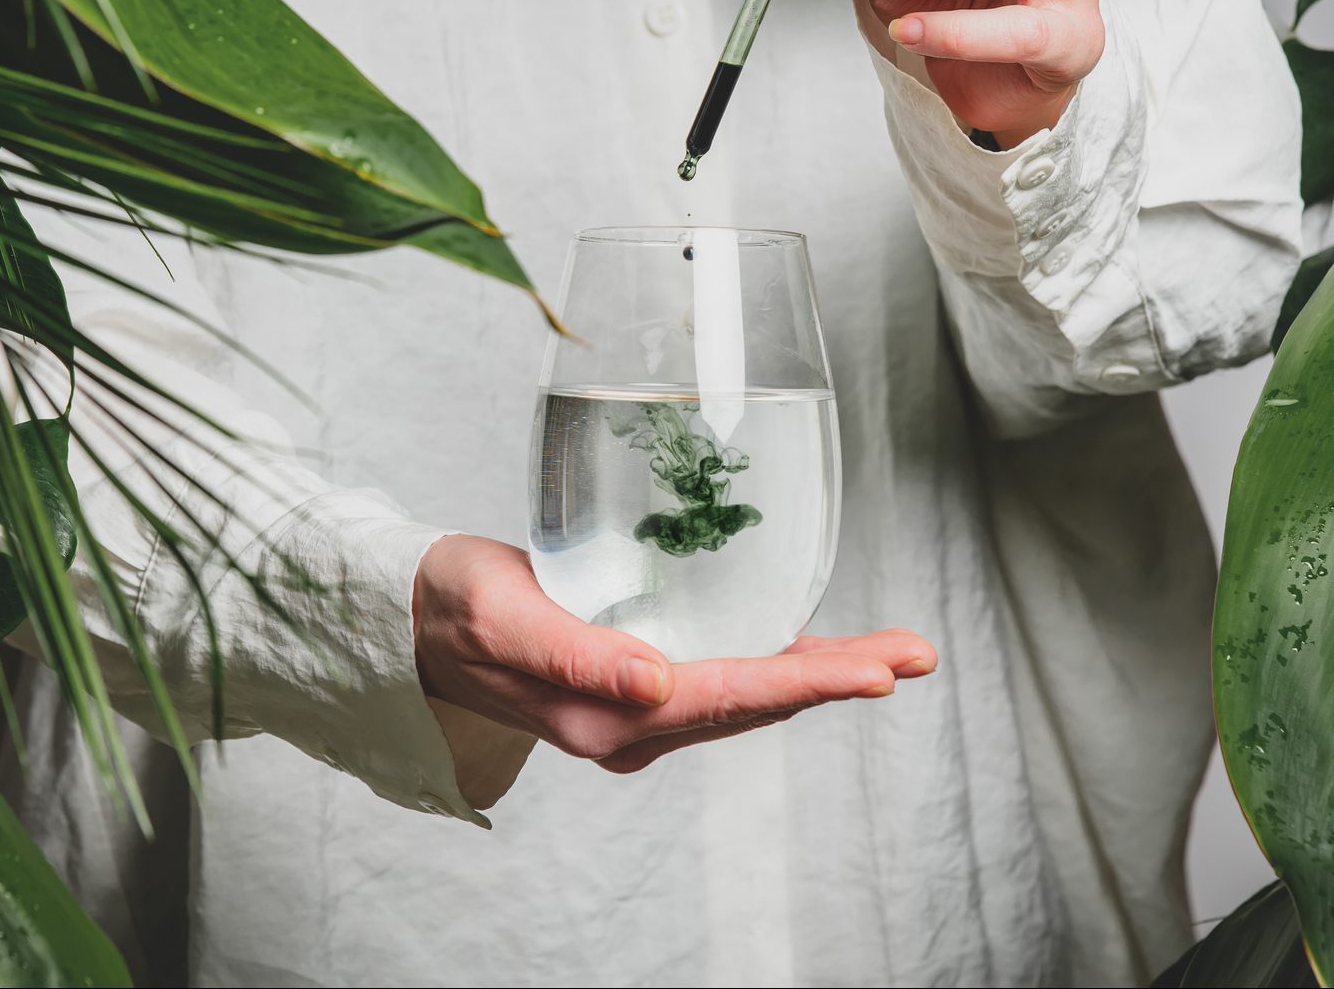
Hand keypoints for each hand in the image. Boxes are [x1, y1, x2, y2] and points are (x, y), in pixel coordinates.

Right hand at [413, 535, 935, 773]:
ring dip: (821, 673)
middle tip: (916, 653)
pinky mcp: (638, 686)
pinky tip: (815, 649)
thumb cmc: (458, 608)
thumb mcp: (509, 617)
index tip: (873, 674)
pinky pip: (724, 679)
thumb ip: (580, 653)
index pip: (729, 699)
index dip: (805, 684)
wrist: (417, 624)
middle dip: (839, 678)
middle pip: (756, 703)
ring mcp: (640, 712)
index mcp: (609, 718)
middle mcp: (635, 725)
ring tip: (893, 652)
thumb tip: (659, 685)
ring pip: (748, 694)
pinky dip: (776, 663)